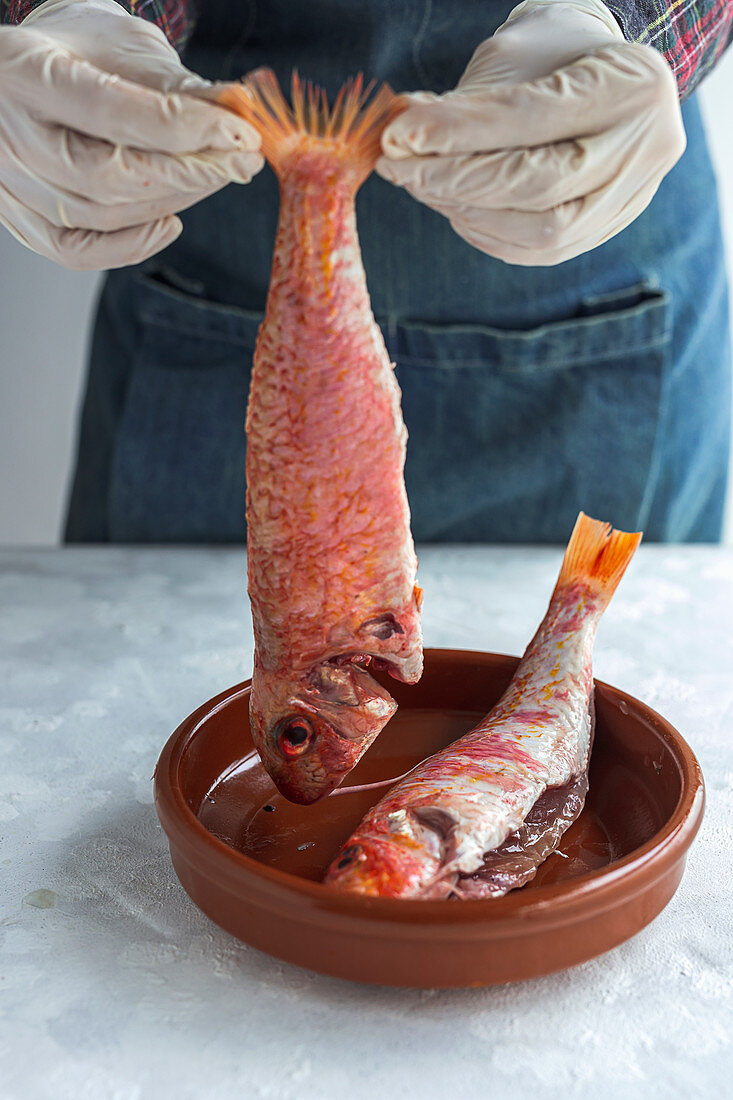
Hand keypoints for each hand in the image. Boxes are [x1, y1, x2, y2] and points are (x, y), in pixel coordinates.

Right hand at [0, 0, 262, 269]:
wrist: (27, 70)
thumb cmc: (77, 50)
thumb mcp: (124, 46)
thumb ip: (176, 83)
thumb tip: (237, 108)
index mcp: (23, 72)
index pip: (111, 112)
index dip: (184, 129)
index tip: (239, 135)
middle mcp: (7, 133)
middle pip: (106, 176)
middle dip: (187, 174)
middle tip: (239, 163)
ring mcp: (10, 183)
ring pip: (99, 216)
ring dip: (172, 202)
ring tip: (213, 179)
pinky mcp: (21, 219)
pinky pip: (77, 252)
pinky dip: (131, 245)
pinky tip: (171, 222)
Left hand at [377, 0, 685, 265]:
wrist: (600, 74)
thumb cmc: (551, 55)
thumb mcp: (513, 58)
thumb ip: (465, 103)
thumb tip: (402, 140)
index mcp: (633, 87)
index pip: (533, 119)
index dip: (460, 132)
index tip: (400, 135)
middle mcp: (645, 149)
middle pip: (542, 186)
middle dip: (459, 182)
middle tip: (400, 168)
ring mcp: (631, 197)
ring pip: (544, 232)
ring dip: (470, 213)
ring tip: (423, 185)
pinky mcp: (605, 229)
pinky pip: (541, 252)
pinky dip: (489, 233)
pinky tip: (454, 208)